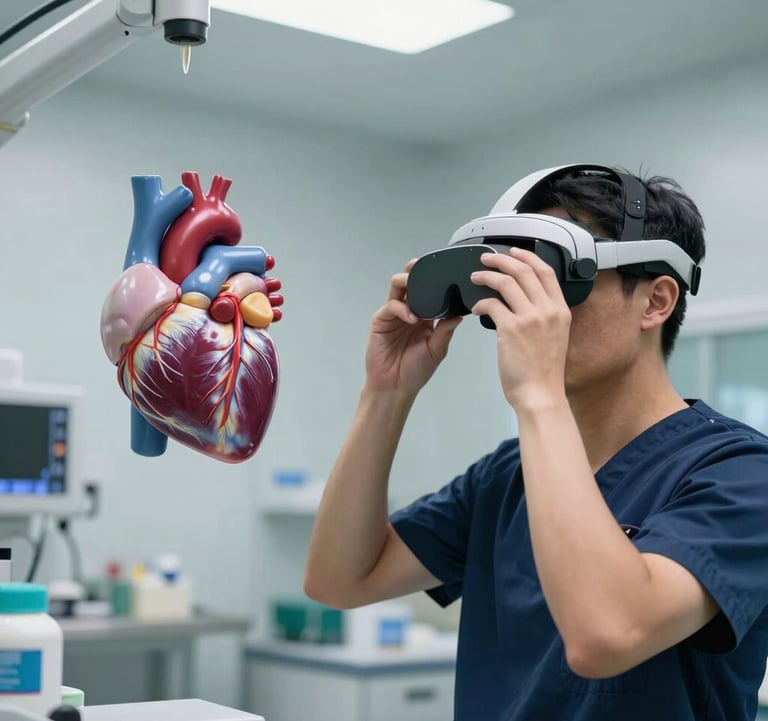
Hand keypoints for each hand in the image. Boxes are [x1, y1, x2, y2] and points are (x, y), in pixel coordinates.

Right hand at [365, 259, 461, 394]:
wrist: (395, 387)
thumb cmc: (415, 371)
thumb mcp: (437, 350)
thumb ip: (445, 331)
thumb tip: (460, 314)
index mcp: (424, 316)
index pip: (429, 291)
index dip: (436, 280)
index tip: (448, 271)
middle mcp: (409, 311)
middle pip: (411, 282)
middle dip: (418, 271)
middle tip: (428, 266)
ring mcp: (394, 314)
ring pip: (397, 287)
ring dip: (407, 281)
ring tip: (417, 284)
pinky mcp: (380, 320)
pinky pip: (391, 306)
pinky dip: (402, 308)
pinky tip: (412, 318)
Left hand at [470, 248, 570, 408]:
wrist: (540, 394)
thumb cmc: (544, 373)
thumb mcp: (555, 337)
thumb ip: (545, 317)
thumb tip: (527, 303)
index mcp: (561, 311)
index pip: (546, 272)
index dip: (528, 257)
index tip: (514, 252)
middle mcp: (548, 310)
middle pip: (524, 271)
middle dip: (503, 259)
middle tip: (487, 258)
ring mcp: (530, 318)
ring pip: (506, 282)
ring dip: (487, 276)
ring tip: (475, 276)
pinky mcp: (511, 329)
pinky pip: (491, 304)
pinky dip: (480, 302)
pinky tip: (475, 307)